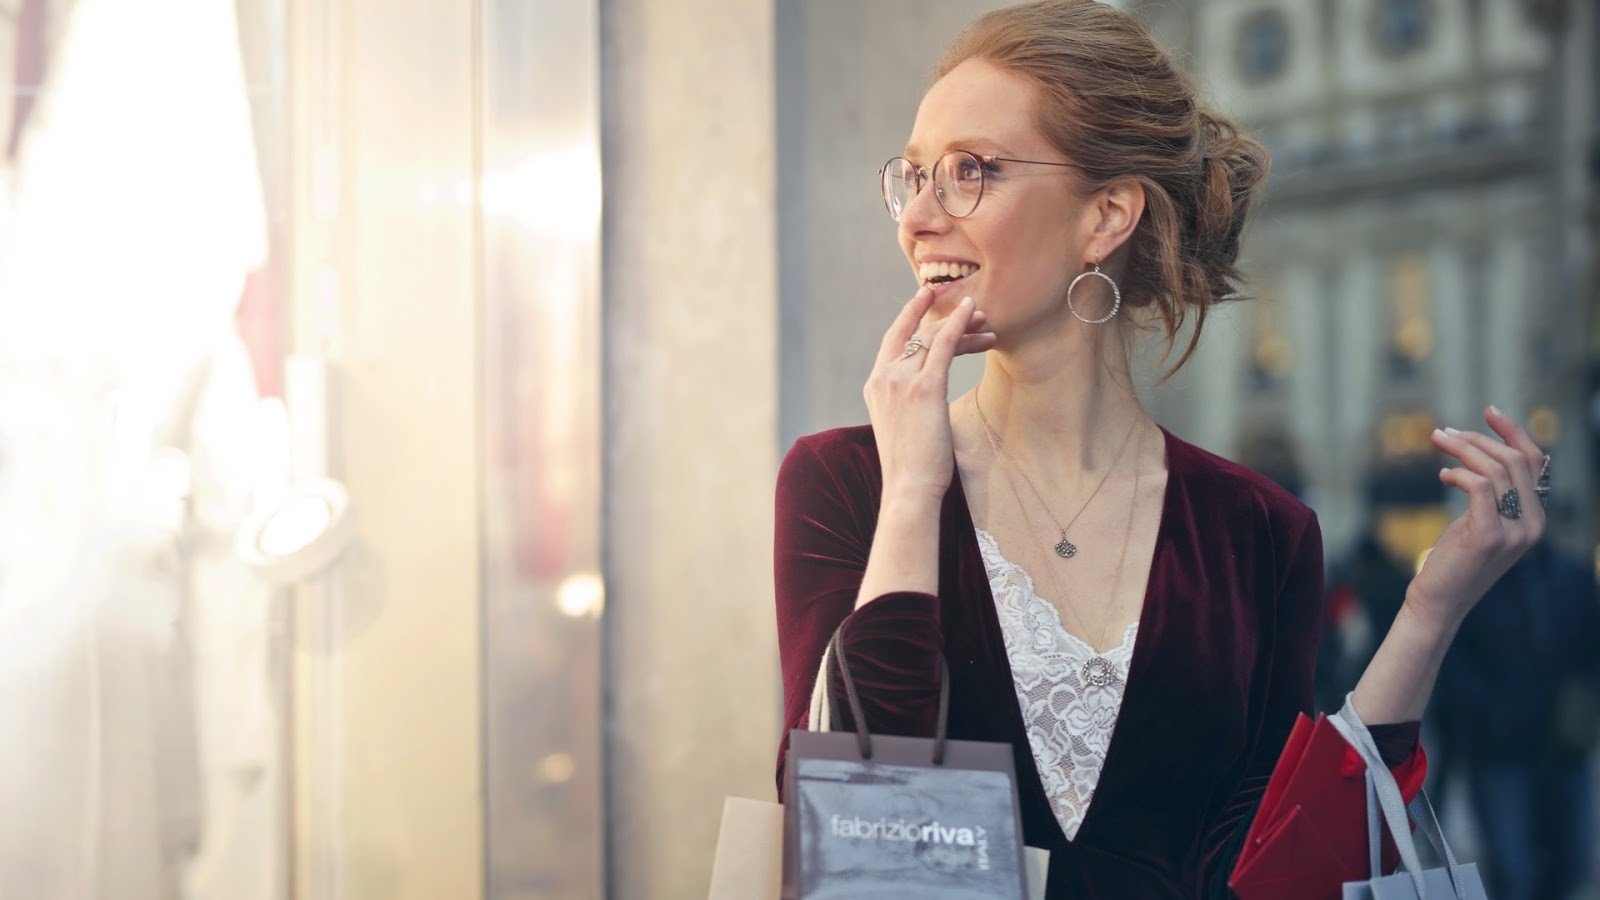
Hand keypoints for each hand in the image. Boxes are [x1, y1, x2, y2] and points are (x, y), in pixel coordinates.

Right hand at [865, 288, 995, 500]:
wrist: (908, 487)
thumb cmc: (911, 466)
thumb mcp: (902, 426)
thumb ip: (908, 404)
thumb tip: (926, 400)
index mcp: (875, 386)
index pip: (892, 341)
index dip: (909, 316)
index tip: (926, 300)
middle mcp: (883, 378)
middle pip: (912, 332)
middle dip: (936, 311)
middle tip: (962, 301)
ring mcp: (901, 381)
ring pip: (931, 336)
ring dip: (958, 321)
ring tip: (982, 316)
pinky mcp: (924, 388)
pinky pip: (942, 344)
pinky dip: (958, 324)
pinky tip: (974, 313)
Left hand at [1406, 406, 1547, 630]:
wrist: (1439, 600)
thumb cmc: (1455, 559)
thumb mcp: (1480, 521)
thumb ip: (1491, 494)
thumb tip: (1478, 450)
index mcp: (1535, 517)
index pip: (1533, 462)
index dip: (1513, 432)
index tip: (1489, 411)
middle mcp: (1533, 524)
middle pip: (1513, 461)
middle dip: (1476, 439)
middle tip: (1442, 434)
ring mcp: (1514, 532)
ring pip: (1494, 470)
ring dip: (1461, 450)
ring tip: (1437, 443)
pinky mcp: (1489, 536)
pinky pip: (1478, 487)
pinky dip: (1458, 474)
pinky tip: (1442, 476)